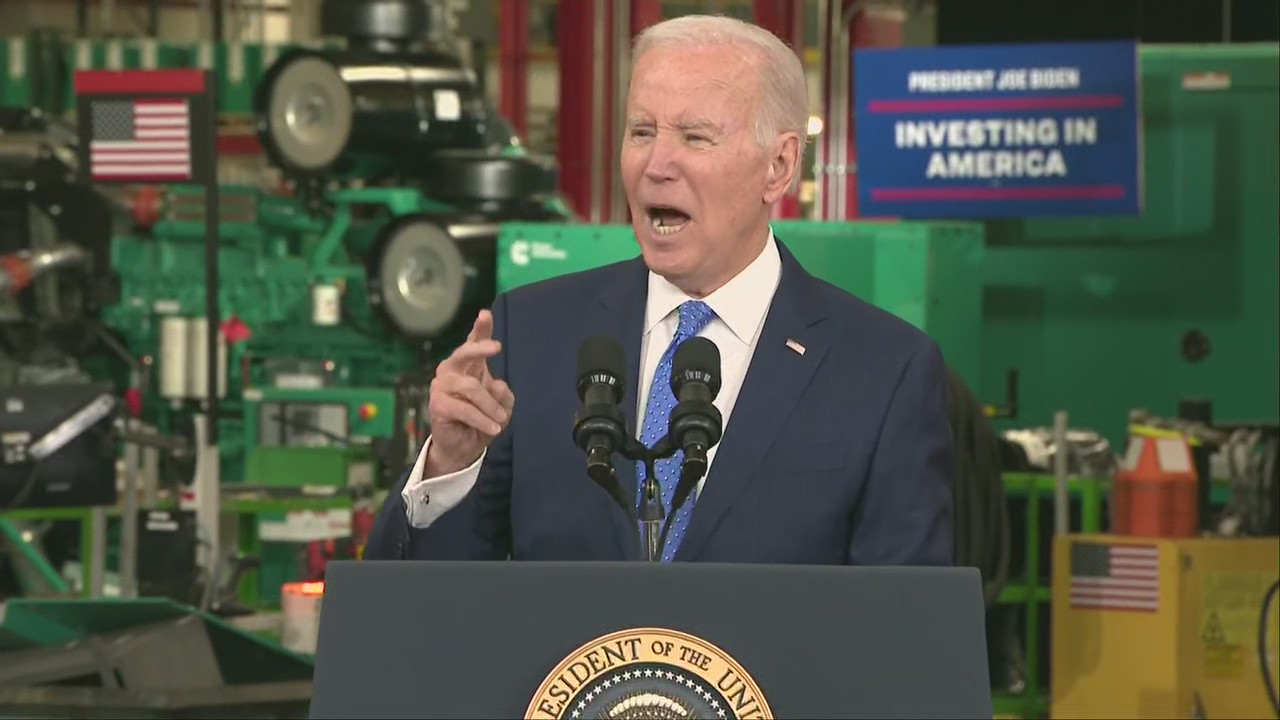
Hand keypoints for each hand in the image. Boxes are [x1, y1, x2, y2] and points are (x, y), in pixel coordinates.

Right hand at [424, 310, 515, 475]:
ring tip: (502, 420)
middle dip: (480, 348)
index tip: (485, 314)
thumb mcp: (501, 406)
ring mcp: (442, 386)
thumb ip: (503, 394)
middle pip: (464, 354)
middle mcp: (452, 370)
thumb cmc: (482, 420)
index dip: (480, 329)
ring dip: (490, 405)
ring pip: (471, 387)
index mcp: (469, 365)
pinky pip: (465, 409)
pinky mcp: (438, 405)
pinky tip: (494, 428)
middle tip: (497, 347)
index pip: (474, 343)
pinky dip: (482, 419)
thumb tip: (497, 384)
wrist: (464, 447)